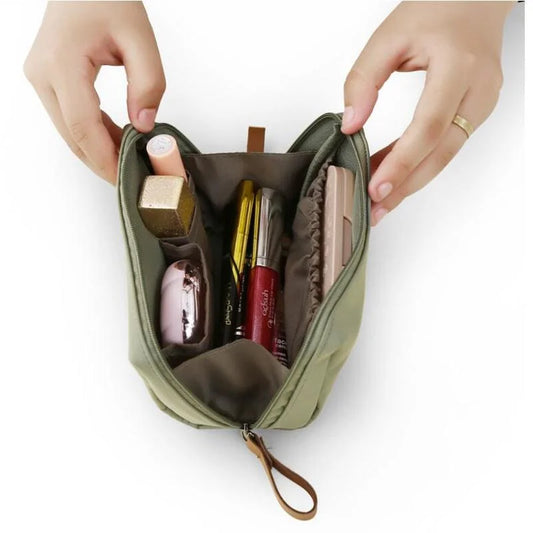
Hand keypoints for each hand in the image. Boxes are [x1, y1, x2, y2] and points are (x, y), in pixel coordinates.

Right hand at [24, 1, 165, 183]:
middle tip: (133, 178)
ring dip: (99, 150)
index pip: (82, 126)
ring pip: (70, 131)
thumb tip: (144, 126)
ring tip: (130, 161)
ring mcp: (41, 78)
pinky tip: (117, 141)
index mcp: (62, 63)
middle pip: (72, 136)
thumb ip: (148, 84)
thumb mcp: (140, 38)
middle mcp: (43, 74)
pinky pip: (71, 118)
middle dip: (102, 162)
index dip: (104, 158)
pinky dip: (94, 134)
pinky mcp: (48, 81)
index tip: (125, 178)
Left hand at [342, 1, 513, 225]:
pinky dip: (421, 163)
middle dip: (406, 186)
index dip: (401, 162)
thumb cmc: (435, 9)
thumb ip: (363, 80)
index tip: (376, 188)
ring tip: (381, 200)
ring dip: (412, 180)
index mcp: (458, 66)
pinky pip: (448, 145)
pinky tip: (397, 174)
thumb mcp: (387, 37)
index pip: (428, 126)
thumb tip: (351, 124)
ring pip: (446, 154)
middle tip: (375, 209)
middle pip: (441, 152)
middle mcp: (478, 89)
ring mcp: (483, 102)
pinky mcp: (478, 110)